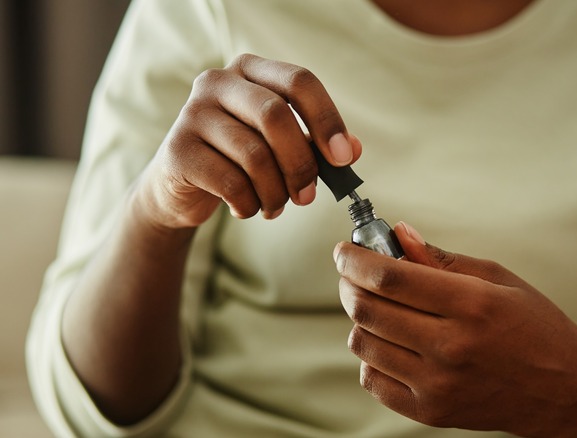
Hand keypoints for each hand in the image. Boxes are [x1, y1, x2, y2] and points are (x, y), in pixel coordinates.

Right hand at [134, 54, 361, 228]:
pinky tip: (246, 208)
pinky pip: (230, 182)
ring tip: (275, 207)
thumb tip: (352, 150)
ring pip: (254, 155)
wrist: (179, 185)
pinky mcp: (177, 150)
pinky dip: (248, 204)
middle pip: (276, 116)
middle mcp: (218, 82)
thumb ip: (316, 144)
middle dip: (301, 163)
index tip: (343, 158)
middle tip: (308, 196)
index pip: (299, 81)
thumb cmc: (238, 158)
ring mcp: (192, 113)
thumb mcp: (281, 146)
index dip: (327, 119)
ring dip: (275, 193)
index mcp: (251, 70)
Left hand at [334, 222, 576, 435]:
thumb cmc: (535, 326)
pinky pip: (373, 379)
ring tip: (381, 309)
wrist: (564, 388)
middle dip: (350, 284)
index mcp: (471, 304)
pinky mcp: (431, 412)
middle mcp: (451, 347)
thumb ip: (441, 259)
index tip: (343, 251)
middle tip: (355, 274)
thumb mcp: (498, 279)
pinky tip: (392, 343)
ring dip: (361, 319)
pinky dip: (372, 356)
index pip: (390, 278)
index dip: (355, 260)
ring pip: (363, 344)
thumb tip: (398, 234)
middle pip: (368, 309)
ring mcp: (438, 384)